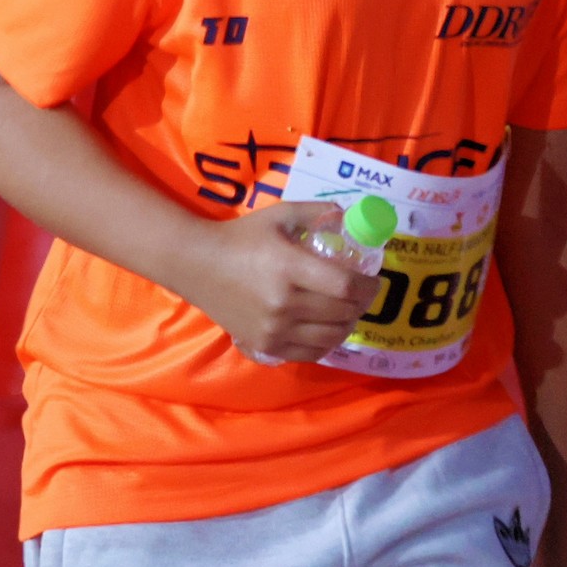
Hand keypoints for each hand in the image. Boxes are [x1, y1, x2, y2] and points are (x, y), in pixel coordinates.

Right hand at [173, 202, 376, 363]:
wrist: (194, 264)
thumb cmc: (239, 237)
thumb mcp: (277, 216)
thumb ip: (315, 213)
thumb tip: (349, 215)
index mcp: (290, 268)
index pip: (347, 286)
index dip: (368, 286)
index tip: (372, 279)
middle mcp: (284, 302)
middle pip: (343, 312)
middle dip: (360, 303)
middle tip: (360, 294)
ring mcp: (275, 327)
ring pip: (332, 336)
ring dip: (347, 324)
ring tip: (346, 312)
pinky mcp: (265, 343)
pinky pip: (311, 353)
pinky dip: (327, 344)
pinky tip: (327, 330)